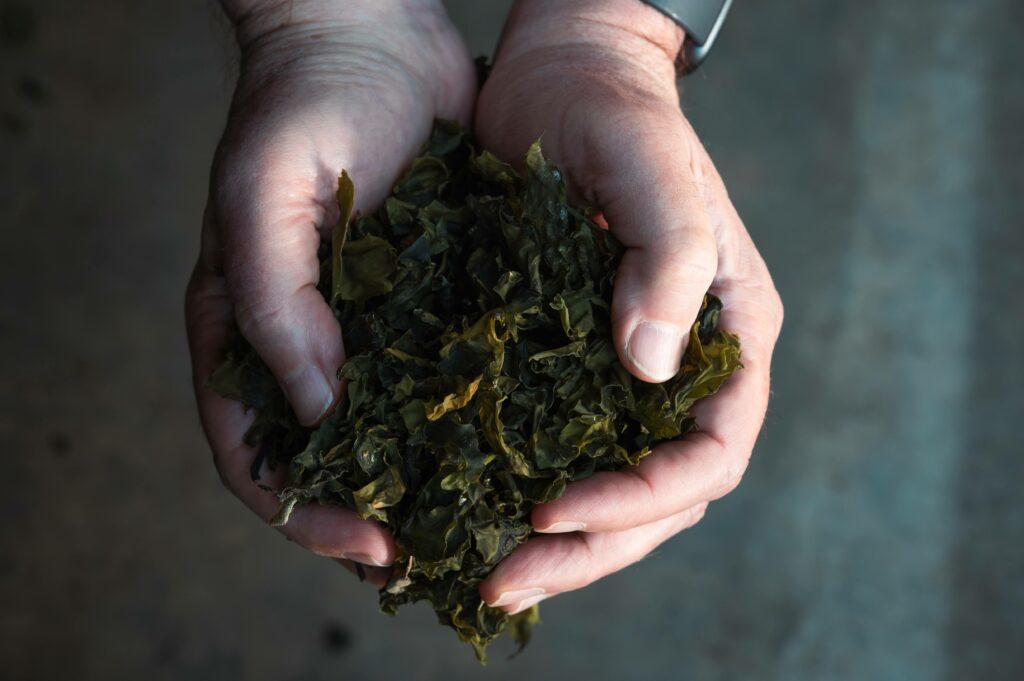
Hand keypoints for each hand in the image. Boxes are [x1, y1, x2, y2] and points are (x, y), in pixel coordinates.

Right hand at [185, 0, 475, 574]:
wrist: (372, 35)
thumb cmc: (302, 104)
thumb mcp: (263, 195)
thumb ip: (271, 304)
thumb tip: (312, 413)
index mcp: (245, 335)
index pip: (257, 458)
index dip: (308, 515)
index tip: (377, 543)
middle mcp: (305, 345)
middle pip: (328, 468)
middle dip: (374, 521)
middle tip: (440, 562)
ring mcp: (368, 329)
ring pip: (390, 436)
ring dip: (429, 486)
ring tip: (486, 526)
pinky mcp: (426, 303)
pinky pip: (442, 379)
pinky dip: (469, 421)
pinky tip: (520, 447)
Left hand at [475, 0, 783, 612]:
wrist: (563, 73)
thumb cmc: (614, 111)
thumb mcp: (652, 169)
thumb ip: (669, 259)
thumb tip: (647, 367)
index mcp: (726, 333)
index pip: (708, 452)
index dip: (640, 498)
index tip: (554, 510)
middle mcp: (684, 365)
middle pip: (659, 494)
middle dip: (588, 548)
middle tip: (504, 580)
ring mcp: (627, 367)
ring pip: (608, 483)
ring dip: (554, 542)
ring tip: (485, 574)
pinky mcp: (569, 359)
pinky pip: (558, 445)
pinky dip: (521, 487)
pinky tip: (467, 509)